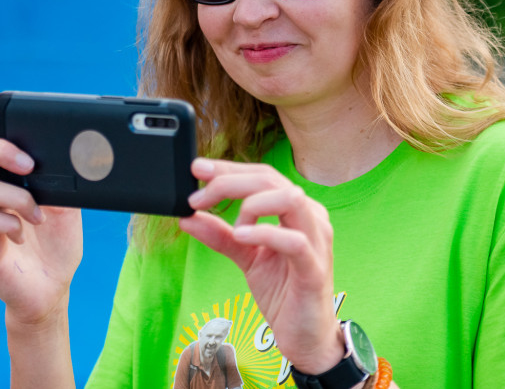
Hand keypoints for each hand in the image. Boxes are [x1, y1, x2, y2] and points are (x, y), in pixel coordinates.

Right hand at [0, 69, 82, 326]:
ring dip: (18, 197)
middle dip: (0, 150)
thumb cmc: (58, 242)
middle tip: (29, 164)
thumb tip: (85, 150)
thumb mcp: (72, 202)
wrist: (54, 288)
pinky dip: (10, 223)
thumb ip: (69, 175)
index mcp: (13, 173)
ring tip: (39, 215)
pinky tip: (24, 234)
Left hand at [179, 158, 344, 373]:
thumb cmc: (283, 292)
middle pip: (271, 179)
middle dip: (229, 181)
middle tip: (197, 196)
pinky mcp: (315, 269)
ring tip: (232, 227)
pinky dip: (264, 232)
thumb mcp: (245, 257)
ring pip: (289, 199)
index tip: (196, 169)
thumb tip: (187, 216)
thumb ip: (219, 235)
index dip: (228, 169)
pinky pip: (294, 241)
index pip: (262, 175)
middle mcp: (310, 218)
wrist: (305, 337)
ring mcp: (317, 242)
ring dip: (251, 204)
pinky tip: (241, 236)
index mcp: (295, 210)